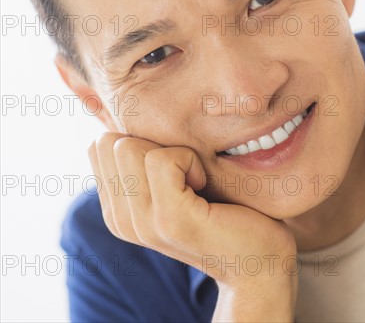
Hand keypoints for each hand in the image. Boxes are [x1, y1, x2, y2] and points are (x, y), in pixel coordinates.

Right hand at [88, 132, 297, 319]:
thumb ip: (142, 155)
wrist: (260, 260)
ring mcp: (141, 224)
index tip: (173, 167)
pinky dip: (190, 160)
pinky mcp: (169, 220)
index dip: (141, 140)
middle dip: (154, 144)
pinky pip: (162, 159)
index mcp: (116, 210)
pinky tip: (205, 186)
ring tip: (198, 183)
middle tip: (187, 174)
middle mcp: (120, 220)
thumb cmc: (223, 210)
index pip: (100, 144)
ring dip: (174, 152)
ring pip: (129, 146)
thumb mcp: (172, 178)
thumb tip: (111, 110)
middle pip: (111, 142)